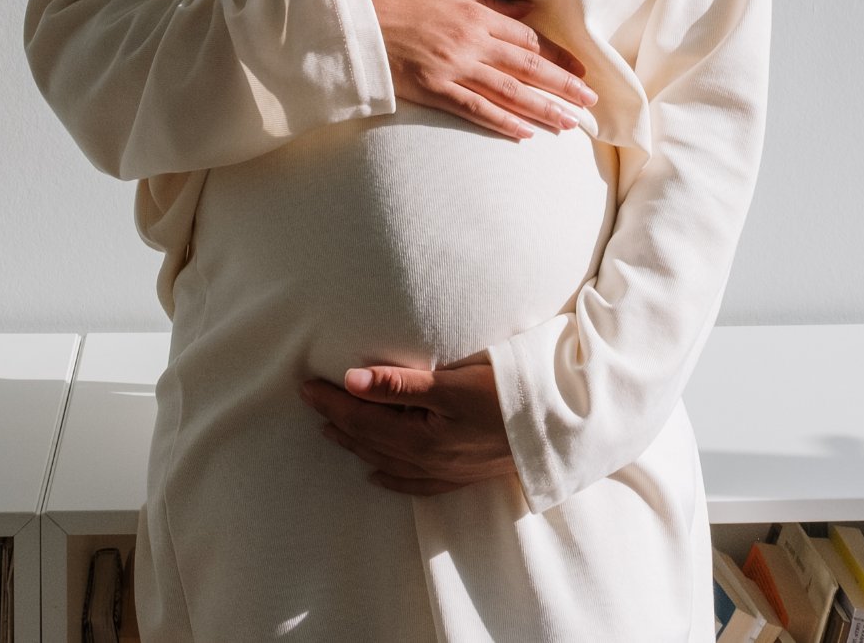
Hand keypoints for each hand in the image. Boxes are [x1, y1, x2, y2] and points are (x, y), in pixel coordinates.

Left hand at [296, 349, 516, 496]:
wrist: (557, 430)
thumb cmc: (506, 396)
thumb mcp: (451, 383)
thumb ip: (399, 383)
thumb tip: (351, 380)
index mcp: (417, 437)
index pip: (360, 418)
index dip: (331, 402)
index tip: (306, 386)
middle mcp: (424, 460)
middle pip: (368, 439)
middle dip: (337, 420)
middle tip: (312, 401)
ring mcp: (442, 472)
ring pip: (385, 460)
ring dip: (356, 444)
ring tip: (333, 431)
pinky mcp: (460, 476)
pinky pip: (414, 483)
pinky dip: (390, 477)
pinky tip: (376, 474)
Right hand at [364, 0, 597, 139]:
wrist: (353, 16)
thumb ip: (488, 0)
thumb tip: (527, 7)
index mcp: (476, 14)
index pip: (529, 40)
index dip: (559, 57)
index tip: (582, 70)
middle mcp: (471, 43)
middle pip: (528, 69)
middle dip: (563, 86)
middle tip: (590, 101)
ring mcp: (452, 69)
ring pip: (508, 93)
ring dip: (542, 109)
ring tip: (569, 122)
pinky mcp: (432, 90)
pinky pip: (474, 110)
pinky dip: (501, 122)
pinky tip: (524, 133)